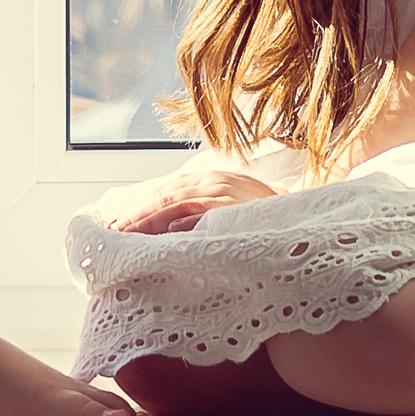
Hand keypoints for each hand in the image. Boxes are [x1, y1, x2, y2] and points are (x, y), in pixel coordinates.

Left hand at [101, 168, 279, 234]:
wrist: (300, 221)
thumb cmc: (261, 220)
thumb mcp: (229, 208)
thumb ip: (200, 212)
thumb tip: (166, 229)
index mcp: (210, 181)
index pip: (166, 191)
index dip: (139, 207)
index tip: (116, 224)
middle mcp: (214, 182)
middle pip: (166, 196)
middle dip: (136, 214)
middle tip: (113, 232)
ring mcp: (225, 194)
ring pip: (178, 202)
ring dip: (149, 219)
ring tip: (128, 234)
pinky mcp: (237, 208)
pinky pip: (205, 213)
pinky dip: (183, 221)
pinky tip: (166, 233)